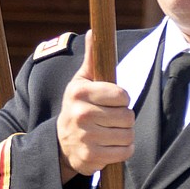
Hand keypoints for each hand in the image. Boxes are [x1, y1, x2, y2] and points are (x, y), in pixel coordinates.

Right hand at [57, 33, 134, 178]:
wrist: (61, 143)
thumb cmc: (78, 106)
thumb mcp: (82, 81)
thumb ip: (92, 58)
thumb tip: (94, 31)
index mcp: (80, 92)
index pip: (122, 95)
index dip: (122, 99)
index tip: (113, 101)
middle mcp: (81, 114)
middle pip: (127, 116)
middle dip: (124, 118)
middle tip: (112, 119)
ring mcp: (85, 137)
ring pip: (128, 135)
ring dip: (125, 135)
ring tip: (111, 132)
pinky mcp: (90, 157)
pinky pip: (124, 152)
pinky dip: (123, 150)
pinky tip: (111, 145)